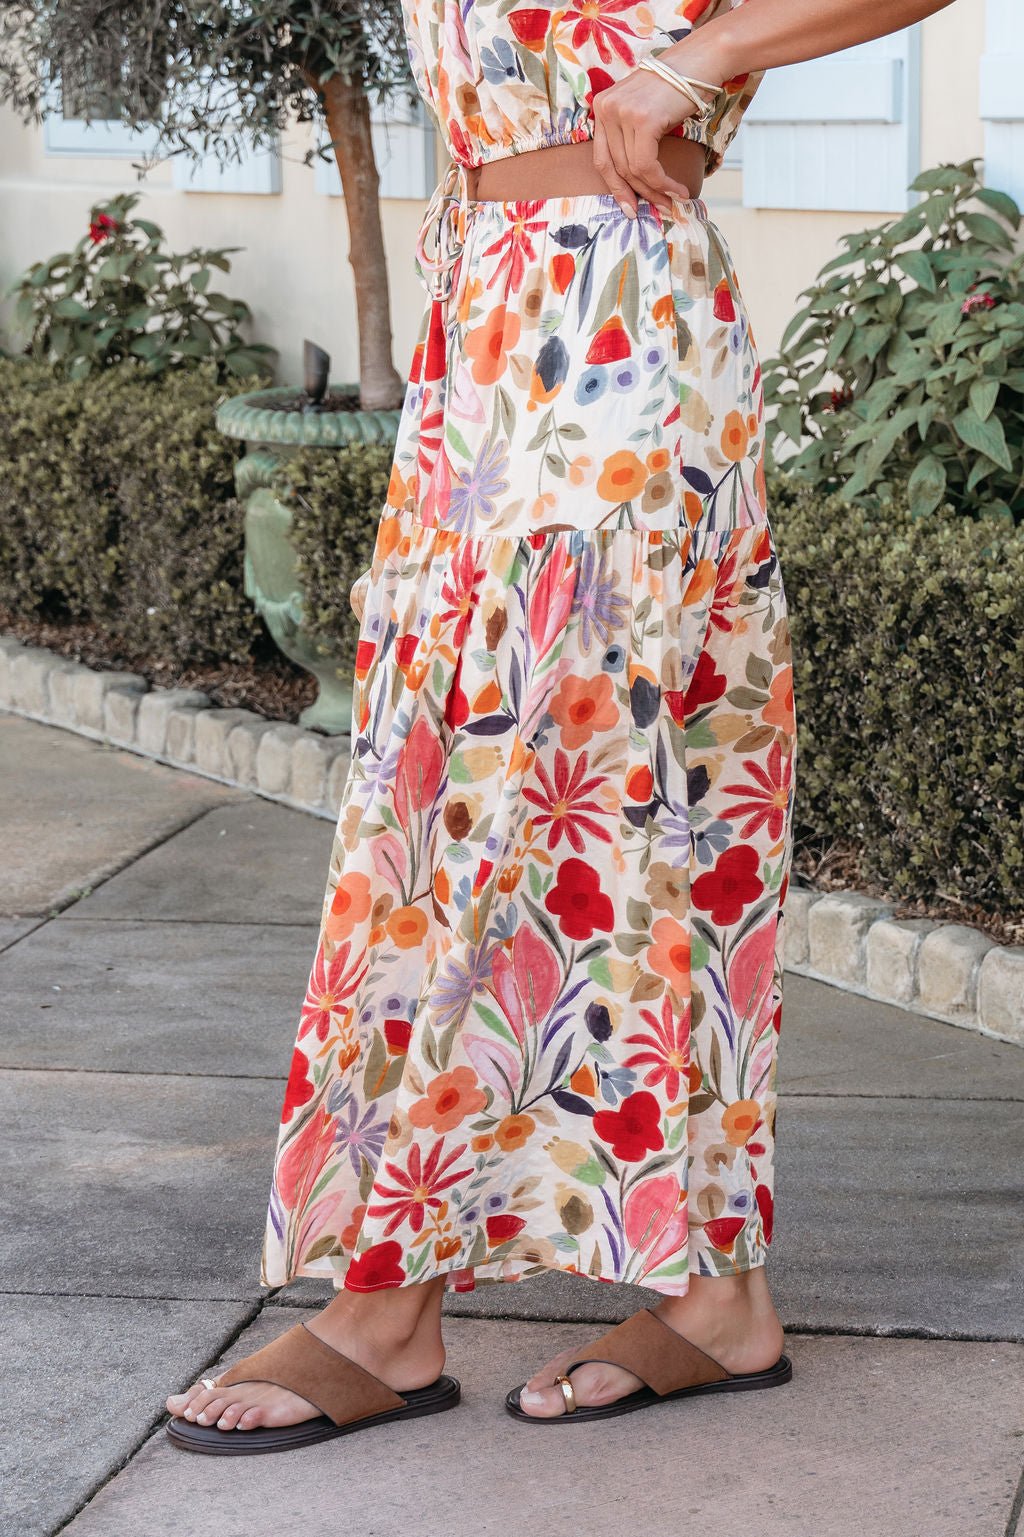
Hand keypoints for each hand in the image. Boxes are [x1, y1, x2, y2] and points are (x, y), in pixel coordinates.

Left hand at [592, 69, 700, 218]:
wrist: (702, 61)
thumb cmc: (678, 88)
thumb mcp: (644, 110)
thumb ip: (631, 136)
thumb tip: (633, 181)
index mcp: (602, 106)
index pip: (602, 158)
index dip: (616, 188)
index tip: (629, 207)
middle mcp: (606, 108)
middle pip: (616, 167)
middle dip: (637, 194)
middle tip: (656, 209)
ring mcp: (622, 112)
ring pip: (633, 170)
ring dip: (655, 190)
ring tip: (673, 200)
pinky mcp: (642, 119)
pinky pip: (647, 165)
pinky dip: (662, 183)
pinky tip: (677, 189)